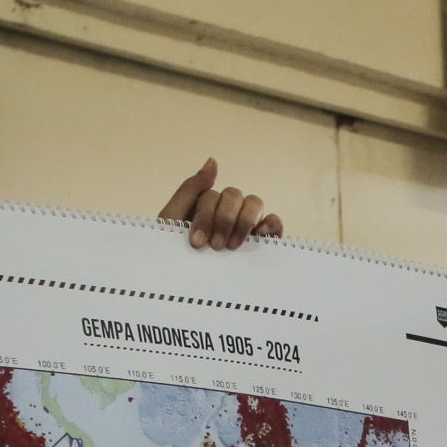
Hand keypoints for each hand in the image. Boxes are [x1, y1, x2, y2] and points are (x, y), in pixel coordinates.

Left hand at [159, 158, 284, 249]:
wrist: (182, 286)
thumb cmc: (176, 256)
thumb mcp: (173, 221)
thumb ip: (190, 189)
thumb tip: (213, 161)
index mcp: (206, 205)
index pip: (212, 195)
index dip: (205, 217)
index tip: (197, 242)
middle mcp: (228, 211)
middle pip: (234, 195)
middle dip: (224, 220)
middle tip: (216, 246)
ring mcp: (246, 224)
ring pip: (255, 203)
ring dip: (244, 222)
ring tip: (232, 247)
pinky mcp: (263, 240)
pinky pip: (273, 222)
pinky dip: (269, 224)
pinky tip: (256, 237)